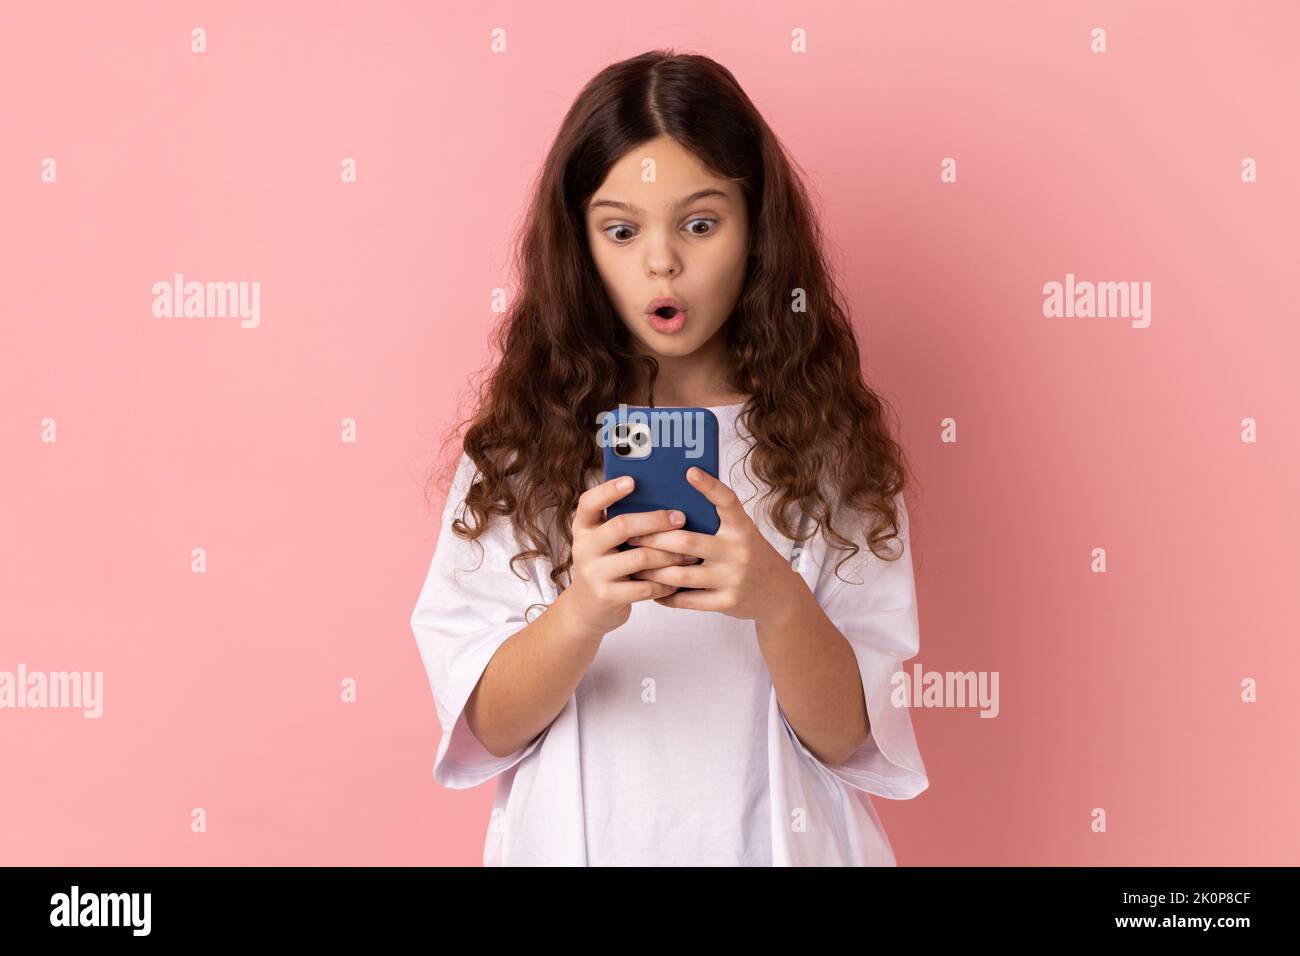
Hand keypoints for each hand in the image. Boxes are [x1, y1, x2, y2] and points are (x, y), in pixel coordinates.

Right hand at [561, 476, 698, 639]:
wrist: (588, 610)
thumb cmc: (607, 566)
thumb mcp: (605, 542)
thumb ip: (623, 524)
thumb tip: (665, 499)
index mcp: (584, 528)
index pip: (590, 502)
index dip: (609, 490)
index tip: (632, 480)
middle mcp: (584, 548)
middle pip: (622, 526)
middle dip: (655, 520)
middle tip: (680, 517)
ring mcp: (594, 573)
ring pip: (640, 558)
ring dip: (669, 555)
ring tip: (690, 554)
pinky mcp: (606, 596)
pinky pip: (645, 587)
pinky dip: (665, 583)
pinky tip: (678, 580)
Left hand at [626, 466, 802, 620]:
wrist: (778, 594)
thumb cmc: (748, 554)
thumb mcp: (740, 533)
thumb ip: (715, 520)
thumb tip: (670, 506)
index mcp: (742, 528)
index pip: (727, 501)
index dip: (710, 486)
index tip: (690, 471)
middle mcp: (739, 551)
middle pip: (686, 542)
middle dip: (653, 539)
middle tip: (631, 535)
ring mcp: (733, 579)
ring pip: (680, 574)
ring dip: (653, 569)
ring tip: (634, 561)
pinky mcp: (727, 602)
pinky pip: (686, 600)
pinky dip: (664, 594)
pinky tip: (650, 585)